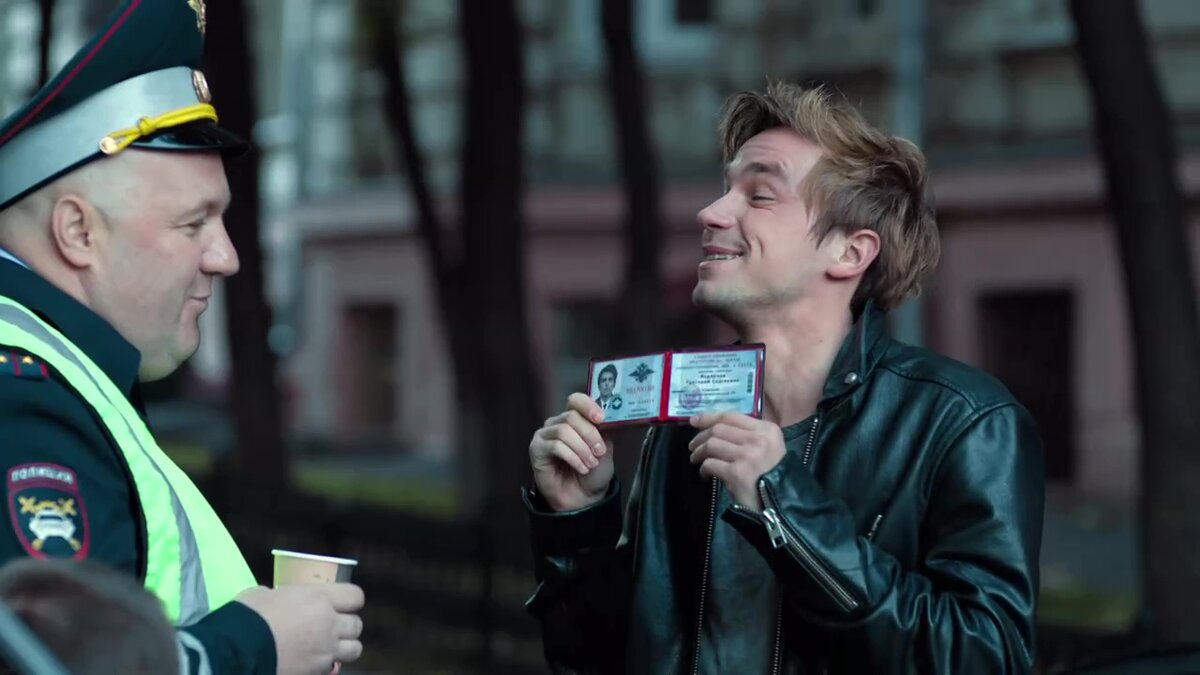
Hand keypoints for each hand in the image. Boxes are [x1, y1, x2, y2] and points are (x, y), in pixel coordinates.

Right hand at [236, 583, 364, 674]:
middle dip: (347, 626)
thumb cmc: (249, 615)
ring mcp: (326, 650)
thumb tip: (271, 597)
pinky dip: (327, 665)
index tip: (340, 604)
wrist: (239, 649)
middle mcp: (329, 623)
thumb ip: (277, 595)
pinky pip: (333, 668)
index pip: (355, 596)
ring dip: (345, 647)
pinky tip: (313, 662)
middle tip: (331, 627)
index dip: (350, 600)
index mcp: (319, 598)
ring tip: (329, 647)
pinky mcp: (317, 671)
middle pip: (357, 625)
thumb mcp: (262, 594)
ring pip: (355, 649)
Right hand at [529, 393, 614, 511]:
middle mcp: (557, 423)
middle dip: (589, 434)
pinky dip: (572, 457)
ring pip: (563, 431)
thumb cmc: (593, 472)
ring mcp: (545, 435)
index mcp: (574, 418)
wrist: (584, 498)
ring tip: (591, 464)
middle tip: (599, 452)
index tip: (601, 418)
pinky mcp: (536, 449)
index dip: (587, 406)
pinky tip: (581, 467)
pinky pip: (555, 446)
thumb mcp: (605, 448)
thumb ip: (604, 431)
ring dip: (582, 449)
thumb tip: (607, 417)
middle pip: (571, 416)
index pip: (575, 400)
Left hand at [688, 412, 785, 509]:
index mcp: (767, 430)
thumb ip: (747, 435)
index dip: (709, 417)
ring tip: (696, 460)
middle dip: (701, 437)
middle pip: (719, 429)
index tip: (694, 421)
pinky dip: (704, 469)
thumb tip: (713, 428)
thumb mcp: (768, 448)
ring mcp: (748, 456)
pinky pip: (710, 464)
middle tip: (693, 447)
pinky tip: (706, 475)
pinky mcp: (737, 473)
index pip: (731, 416)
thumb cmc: (773, 476)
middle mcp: (759, 439)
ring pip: (712, 444)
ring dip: (699, 453)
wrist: (782, 505)